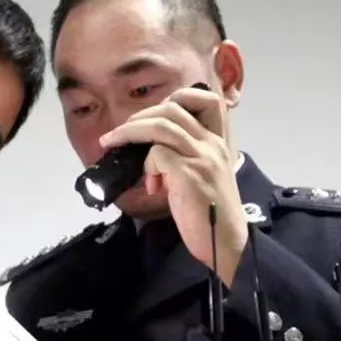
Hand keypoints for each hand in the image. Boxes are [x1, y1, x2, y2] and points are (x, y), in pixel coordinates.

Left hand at [98, 87, 247, 284]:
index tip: (154, 116)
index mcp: (218, 142)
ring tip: (114, 144)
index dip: (177, 98)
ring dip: (130, 132)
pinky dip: (146, 165)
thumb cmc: (211, 213)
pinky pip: (157, 154)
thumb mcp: (202, 177)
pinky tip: (152, 186)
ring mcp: (202, 157)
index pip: (206, 99)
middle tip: (121, 133)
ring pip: (160, 126)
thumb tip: (150, 152)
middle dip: (140, 116)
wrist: (226, 242)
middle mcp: (212, 144)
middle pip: (173, 108)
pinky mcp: (189, 174)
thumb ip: (183, 158)